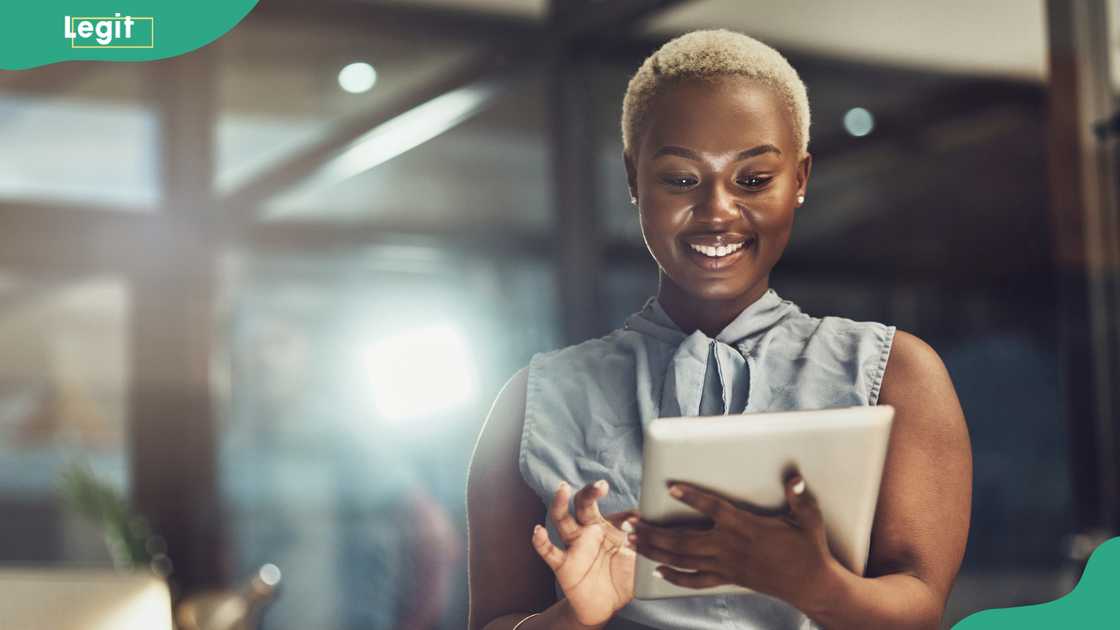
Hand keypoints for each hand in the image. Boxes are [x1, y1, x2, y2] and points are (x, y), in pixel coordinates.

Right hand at [531, 479, 637, 626]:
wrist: (605, 606)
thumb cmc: (622, 578)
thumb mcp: (637, 559)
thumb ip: (642, 542)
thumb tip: (647, 522)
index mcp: (607, 528)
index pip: (614, 513)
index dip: (626, 515)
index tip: (638, 517)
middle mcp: (588, 532)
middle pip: (583, 505)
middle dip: (589, 493)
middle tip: (600, 485)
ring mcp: (574, 546)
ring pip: (563, 520)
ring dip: (560, 503)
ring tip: (562, 488)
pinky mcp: (562, 564)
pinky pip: (549, 551)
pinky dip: (541, 541)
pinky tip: (538, 531)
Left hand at [631, 469, 842, 608]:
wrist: (811, 585)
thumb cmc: (809, 548)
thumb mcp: (809, 519)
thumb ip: (799, 497)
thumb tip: (794, 477)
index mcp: (746, 527)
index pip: (714, 509)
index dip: (692, 498)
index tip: (671, 487)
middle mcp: (730, 547)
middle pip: (683, 539)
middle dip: (653, 532)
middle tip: (629, 523)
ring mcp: (726, 565)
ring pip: (682, 559)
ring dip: (654, 550)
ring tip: (631, 541)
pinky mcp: (728, 578)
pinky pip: (696, 580)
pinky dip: (674, 577)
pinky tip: (656, 571)